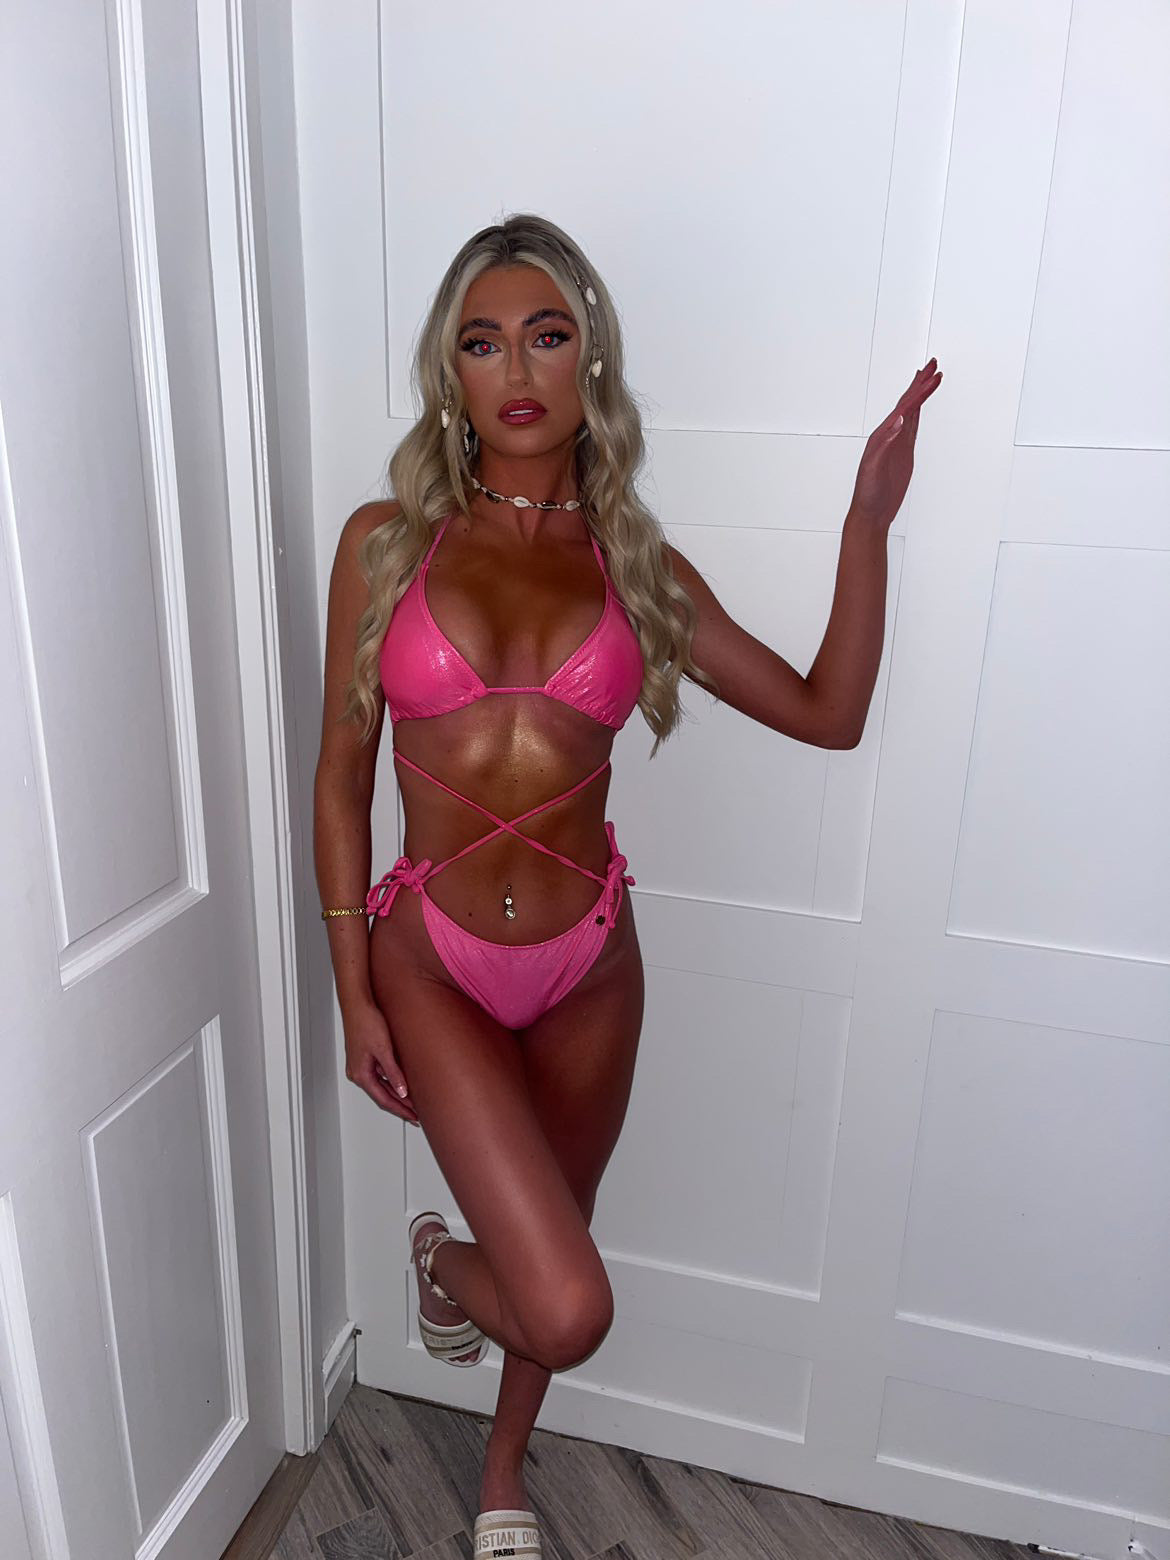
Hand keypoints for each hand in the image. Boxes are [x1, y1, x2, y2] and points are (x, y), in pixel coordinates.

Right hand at [342, 997, 419, 1124]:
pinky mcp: (364, 1057)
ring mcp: (360, 1066)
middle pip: (382, 1096)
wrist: (358, 1004)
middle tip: (416, 1116)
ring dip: (396, 1095)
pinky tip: (402, 1084)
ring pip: (381, 1087)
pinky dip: (391, 1082)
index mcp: (360, 1074)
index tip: (414, 1118)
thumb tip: (402, 1092)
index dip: (400, 1111)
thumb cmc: (366, 1022)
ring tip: (412, 1103)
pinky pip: (379, 1076)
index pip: (384, 1100)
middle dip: (399, 1107)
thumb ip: (393, 1073)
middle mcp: (358, 1073)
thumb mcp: (384, 1050)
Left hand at [848, 358, 942, 528]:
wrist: (870, 513)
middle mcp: (889, 435)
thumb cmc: (868, 493)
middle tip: (933, 364)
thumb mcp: (875, 468)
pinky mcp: (903, 453)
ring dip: (919, 394)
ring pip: (911, 411)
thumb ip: (885, 444)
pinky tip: (920, 406)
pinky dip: (918, 413)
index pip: (905, 408)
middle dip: (921, 383)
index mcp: (882, 435)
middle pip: (908, 403)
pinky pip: (913, 427)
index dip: (919, 391)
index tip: (933, 376)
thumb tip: (899, 422)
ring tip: (929, 377)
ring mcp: (897, 443)